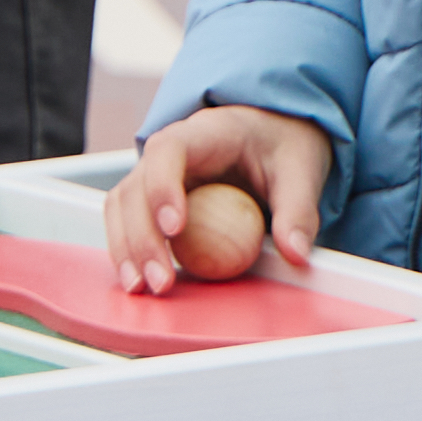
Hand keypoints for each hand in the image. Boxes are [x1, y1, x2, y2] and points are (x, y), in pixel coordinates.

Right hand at [116, 101, 335, 294]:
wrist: (269, 137)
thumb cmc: (280, 145)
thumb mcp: (300, 170)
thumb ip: (298, 211)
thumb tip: (295, 252)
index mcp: (204, 133)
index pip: (169, 151)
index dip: (163, 187)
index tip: (175, 228)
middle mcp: (168, 152)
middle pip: (136, 187)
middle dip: (141, 237)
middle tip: (161, 279)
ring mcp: (154, 175)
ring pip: (121, 207)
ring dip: (125, 248)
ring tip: (141, 287)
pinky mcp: (153, 200)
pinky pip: (128, 222)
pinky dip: (127, 251)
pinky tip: (136, 280)